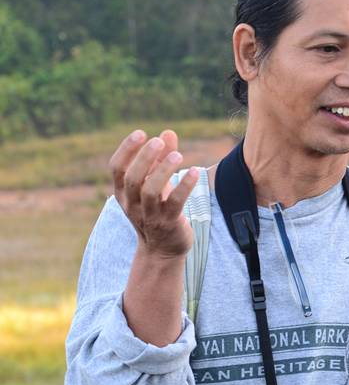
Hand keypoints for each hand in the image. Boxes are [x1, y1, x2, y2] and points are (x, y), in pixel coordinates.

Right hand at [110, 129, 197, 257]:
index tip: (141, 133)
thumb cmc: (158, 210)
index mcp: (123, 193)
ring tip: (178, 155)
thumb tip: (168, 132)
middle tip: (158, 141)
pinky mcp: (169, 224)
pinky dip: (184, 186)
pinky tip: (194, 172)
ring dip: (163, 171)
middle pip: (132, 179)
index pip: (117, 169)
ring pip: (150, 191)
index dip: (126, 150)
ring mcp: (150, 216)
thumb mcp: (156, 184)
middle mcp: (132, 205)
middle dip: (144, 158)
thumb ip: (161, 159)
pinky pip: (175, 203)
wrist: (162, 251)